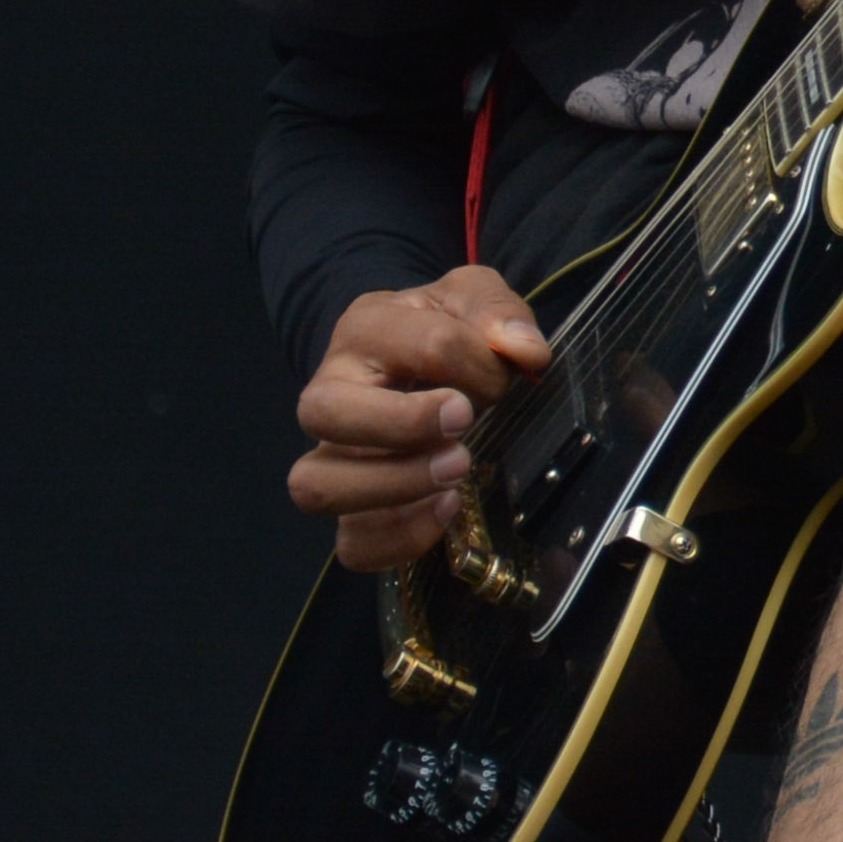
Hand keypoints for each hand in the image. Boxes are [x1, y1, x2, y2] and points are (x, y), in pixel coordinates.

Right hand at [290, 265, 553, 573]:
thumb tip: (526, 352)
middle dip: (402, 422)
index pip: (420, 343)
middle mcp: (331, 392)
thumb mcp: (471, 297)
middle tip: (465, 422)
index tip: (505, 374)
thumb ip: (498, 312)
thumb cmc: (443, 327)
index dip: (477, 362)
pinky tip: (448, 510)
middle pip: (321, 413)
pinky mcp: (352, 510)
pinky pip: (352, 543)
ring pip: (316, 485)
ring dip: (392, 486)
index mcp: (365, 330)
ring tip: (456, 475)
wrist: (417, 358)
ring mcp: (333, 456)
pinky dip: (399, 538)